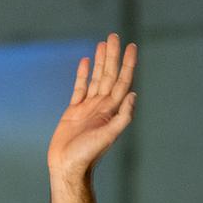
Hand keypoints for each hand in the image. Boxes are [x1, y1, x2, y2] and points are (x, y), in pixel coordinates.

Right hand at [47, 32, 136, 178]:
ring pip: (97, 79)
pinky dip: (84, 74)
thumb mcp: (108, 136)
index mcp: (111, 111)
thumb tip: (134, 95)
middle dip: (113, 56)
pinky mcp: (74, 111)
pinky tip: (86, 62)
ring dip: (101, 61)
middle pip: (109, 76)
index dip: (127, 64)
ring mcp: (88, 108)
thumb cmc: (88, 155)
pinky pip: (80, 88)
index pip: (122, 82)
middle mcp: (102, 107)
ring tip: (104, 43)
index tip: (131, 46)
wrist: (68, 166)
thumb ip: (122, 117)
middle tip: (115, 36)